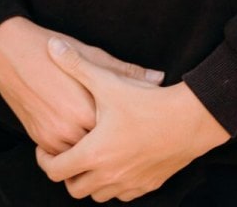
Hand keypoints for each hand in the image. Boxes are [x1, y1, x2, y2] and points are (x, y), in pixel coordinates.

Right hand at [0, 17, 161, 153]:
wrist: (7, 52)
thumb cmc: (50, 49)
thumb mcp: (92, 56)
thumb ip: (126, 72)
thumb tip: (158, 78)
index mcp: (88, 109)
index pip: (122, 131)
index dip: (132, 125)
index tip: (139, 121)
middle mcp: (71, 129)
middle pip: (104, 148)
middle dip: (114, 141)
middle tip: (125, 132)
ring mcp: (53, 137)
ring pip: (84, 157)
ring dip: (94, 150)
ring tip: (105, 137)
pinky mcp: (39, 139)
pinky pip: (64, 156)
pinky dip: (74, 149)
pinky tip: (82, 134)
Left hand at [34, 37, 228, 200]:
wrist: (192, 120)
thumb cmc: (147, 102)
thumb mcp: (108, 81)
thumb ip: (76, 64)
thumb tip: (52, 44)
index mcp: (94, 153)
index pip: (56, 171)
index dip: (44, 160)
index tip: (45, 149)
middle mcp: (110, 175)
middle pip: (75, 189)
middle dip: (66, 174)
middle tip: (65, 154)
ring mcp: (130, 183)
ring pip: (99, 195)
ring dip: (89, 181)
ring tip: (88, 158)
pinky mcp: (149, 184)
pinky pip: (123, 195)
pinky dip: (114, 185)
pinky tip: (114, 163)